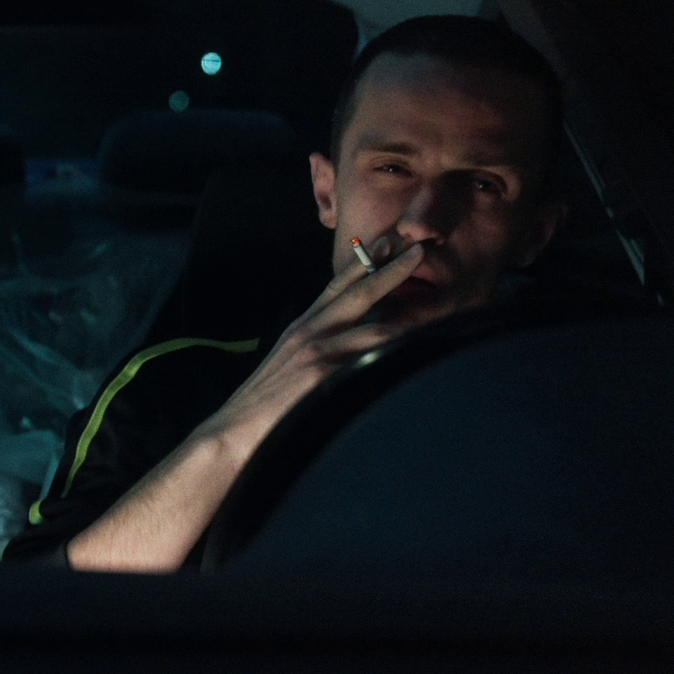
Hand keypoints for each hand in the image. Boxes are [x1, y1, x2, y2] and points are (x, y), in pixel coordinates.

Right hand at [197, 238, 425, 471]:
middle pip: (359, 292)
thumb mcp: (288, 363)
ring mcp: (318, 353)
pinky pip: (372, 361)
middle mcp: (310, 332)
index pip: (337, 285)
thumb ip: (318, 346)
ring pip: (378, 329)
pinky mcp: (324, 376)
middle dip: (393, 269)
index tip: (388, 241)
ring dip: (409, 323)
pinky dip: (396, 358)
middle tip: (419, 249)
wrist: (234, 432)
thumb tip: (352, 340)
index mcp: (302, 328)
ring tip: (440, 314)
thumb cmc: (263, 405)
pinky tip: (420, 357)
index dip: (364, 260)